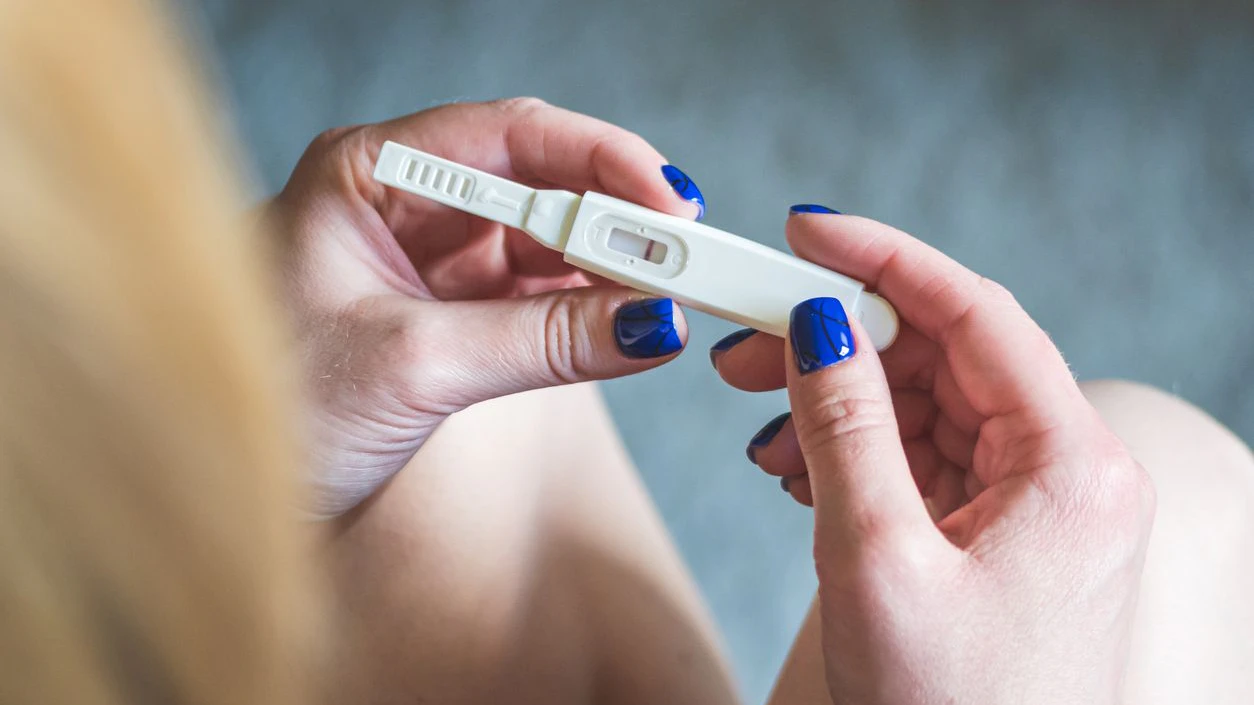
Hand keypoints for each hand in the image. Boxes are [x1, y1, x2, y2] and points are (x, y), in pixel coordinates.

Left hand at [272, 98, 702, 517]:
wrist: (222, 492)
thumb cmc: (272, 408)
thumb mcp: (412, 366)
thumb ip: (540, 341)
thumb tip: (652, 323)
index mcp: (369, 175)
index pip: (508, 137)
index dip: (600, 161)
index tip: (669, 205)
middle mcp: (407, 204)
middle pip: (541, 184)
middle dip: (618, 216)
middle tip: (690, 255)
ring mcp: (433, 259)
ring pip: (549, 240)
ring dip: (612, 266)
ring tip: (674, 291)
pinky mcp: (454, 312)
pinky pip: (539, 294)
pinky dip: (588, 308)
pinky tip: (629, 319)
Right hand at [711, 212, 1154, 702]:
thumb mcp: (877, 562)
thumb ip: (845, 429)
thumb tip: (819, 326)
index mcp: (1070, 466)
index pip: (976, 315)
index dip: (885, 260)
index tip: (806, 231)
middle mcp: (1066, 471)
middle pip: (946, 354)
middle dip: (842, 338)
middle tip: (749, 336)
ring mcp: (1032, 503)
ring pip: (926, 402)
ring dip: (839, 396)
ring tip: (762, 418)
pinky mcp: (996, 532)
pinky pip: (921, 455)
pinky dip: (855, 447)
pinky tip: (798, 463)